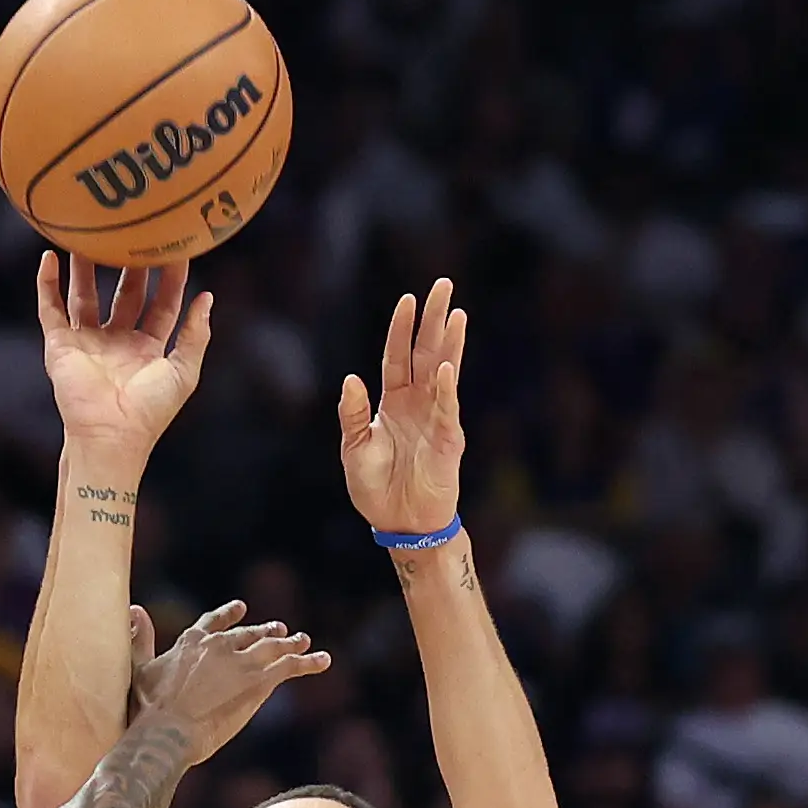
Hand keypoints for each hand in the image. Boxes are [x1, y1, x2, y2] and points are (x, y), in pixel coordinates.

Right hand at [36, 252, 213, 459]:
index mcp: (147, 349)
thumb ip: (197, 334)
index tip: (176, 250)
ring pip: (85, 295)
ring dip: (85, 267)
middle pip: (123, 294)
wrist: (110, 434)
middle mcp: (116, 341)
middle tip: (135, 233)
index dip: (170, 279)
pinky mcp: (60, 345)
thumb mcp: (183, 371)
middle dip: (129, 265)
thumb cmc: (149, 410)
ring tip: (88, 235)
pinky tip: (48, 258)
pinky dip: (47, 284)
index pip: (161, 305)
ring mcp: (86, 342)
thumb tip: (207, 297)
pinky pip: (50, 309)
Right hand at [128, 601, 331, 763]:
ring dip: (291, 643)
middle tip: (281, 630)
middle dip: (266, 632)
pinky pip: (290, 666)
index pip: (214, 623)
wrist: (168, 730)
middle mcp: (220, 646)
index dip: (229, 616)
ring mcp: (241, 662)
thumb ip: (139, 640)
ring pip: (274, 646)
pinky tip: (323, 661)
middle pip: (249, 635)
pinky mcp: (259, 682)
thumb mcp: (139, 669)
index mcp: (192, 642)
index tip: (241, 609)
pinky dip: (309, 662)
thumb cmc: (149, 707)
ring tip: (303, 641)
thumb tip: (133, 610)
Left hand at [337, 278, 468, 536]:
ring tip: (456, 312)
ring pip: (443, 372)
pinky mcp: (448, 440)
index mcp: (393, 402)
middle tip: (443, 285)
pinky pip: (446, 409)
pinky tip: (444, 367)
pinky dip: (444, 388)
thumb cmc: (376, 488)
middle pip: (425, 352)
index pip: (398, 356)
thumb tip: (351, 378)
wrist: (399, 523)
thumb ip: (352, 414)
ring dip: (449, 343)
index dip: (402, 329)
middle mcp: (417, 403)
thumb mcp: (354, 448)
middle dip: (433, 320)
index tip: (408, 299)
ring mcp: (436, 418)